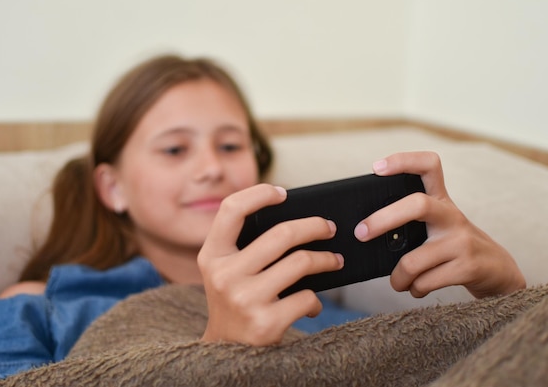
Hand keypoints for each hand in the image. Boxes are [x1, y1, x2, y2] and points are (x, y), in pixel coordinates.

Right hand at [197, 184, 343, 345]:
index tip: (284, 193)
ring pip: (301, 262)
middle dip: (315, 226)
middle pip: (281, 234)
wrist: (226, 353)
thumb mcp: (226, 271)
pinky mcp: (265, 323)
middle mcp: (224, 275)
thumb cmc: (235, 300)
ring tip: (335, 261)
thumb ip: (246, 245)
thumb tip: (301, 221)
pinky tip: (312, 305)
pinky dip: (316, 300)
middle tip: (330, 228)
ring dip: (327, 260)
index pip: (231, 209)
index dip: (259, 194)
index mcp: (212, 255)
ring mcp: (244, 300)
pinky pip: (307, 297)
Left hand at [353, 151, 525, 298]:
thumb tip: (365, 232)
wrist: (499, 272)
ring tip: (398, 281)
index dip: (403, 161)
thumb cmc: (454, 247)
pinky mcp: (468, 267)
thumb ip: (410, 222)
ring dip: (398, 277)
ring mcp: (462, 241)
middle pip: (417, 204)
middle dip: (382, 219)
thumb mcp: (437, 226)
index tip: (377, 167)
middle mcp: (452, 215)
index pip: (428, 165)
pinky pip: (425, 281)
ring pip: (412, 260)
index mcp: (441, 200)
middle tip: (361, 233)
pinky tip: (417, 288)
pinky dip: (414, 289)